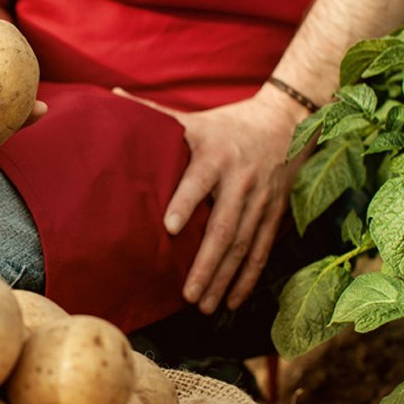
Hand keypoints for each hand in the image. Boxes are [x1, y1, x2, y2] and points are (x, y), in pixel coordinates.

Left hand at [113, 86, 310, 313]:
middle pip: (223, 227)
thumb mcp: (194, 117)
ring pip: (242, 246)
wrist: (290, 120)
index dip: (185, 202)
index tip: (168, 227)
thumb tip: (113, 98)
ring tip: (204, 305)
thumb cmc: (228, 124)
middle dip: (206, 263)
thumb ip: (155, 113)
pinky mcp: (274, 214)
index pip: (198, 181)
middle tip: (187, 293)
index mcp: (215, 155)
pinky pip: (262, 250)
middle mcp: (240, 180)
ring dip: (224, 278)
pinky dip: (248, 278)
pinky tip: (233, 301)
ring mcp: (260, 200)